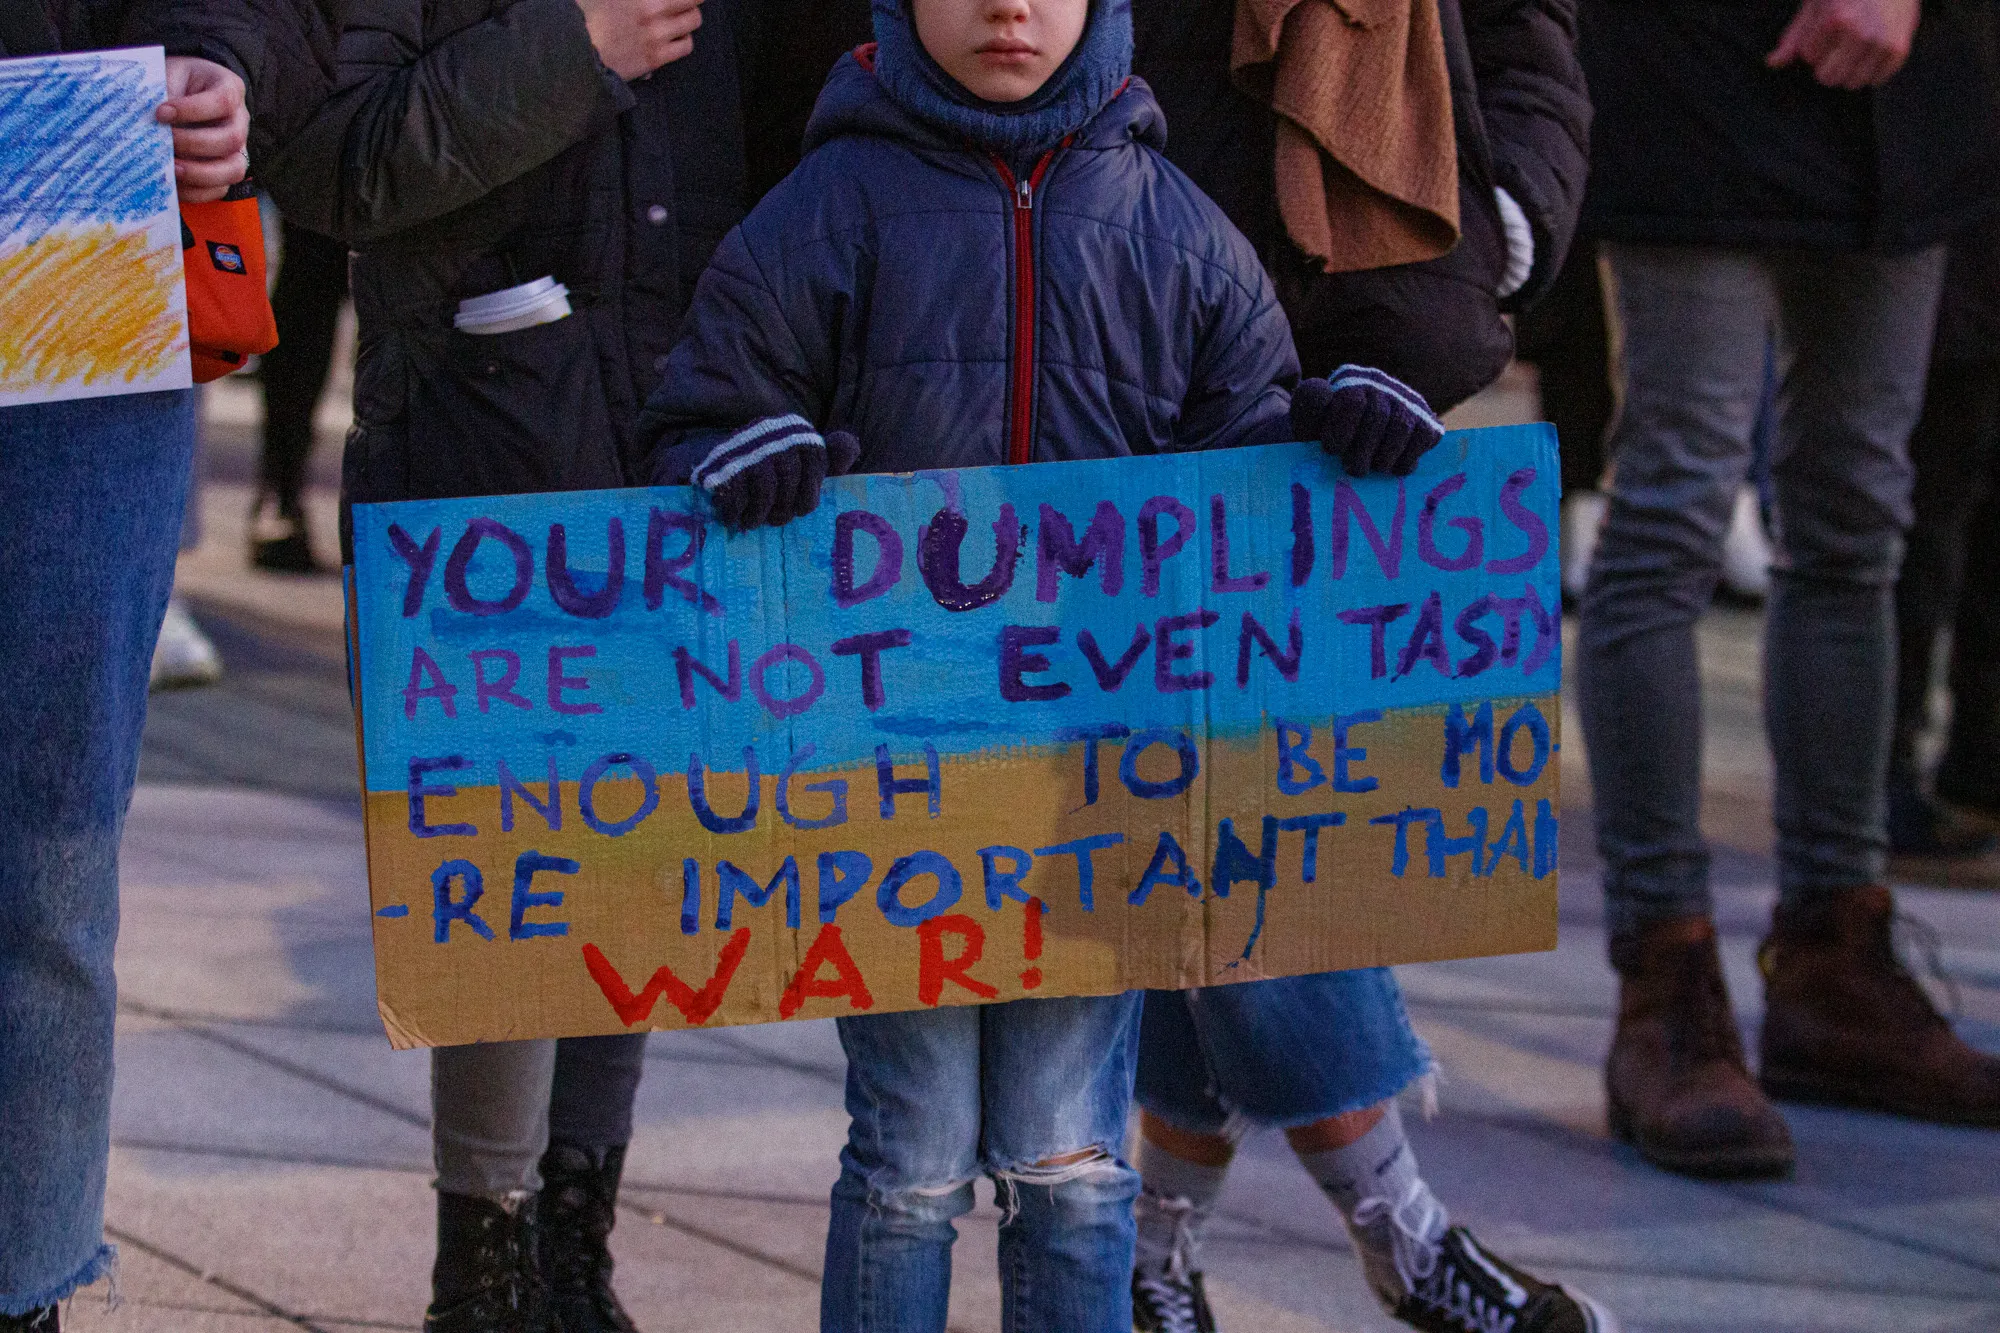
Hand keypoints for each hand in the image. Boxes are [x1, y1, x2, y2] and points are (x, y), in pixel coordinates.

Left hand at [158, 57, 248, 202]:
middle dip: (194, 144)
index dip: (193, 109)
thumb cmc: (177, 81)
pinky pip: (220, 189)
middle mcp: (239, 121)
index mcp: (229, 89)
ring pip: (233, 169)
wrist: (184, 92)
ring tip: (170, 169)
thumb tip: (143, 120)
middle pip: (231, 139)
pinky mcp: (224, 170)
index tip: (160, 112)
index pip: (223, 101)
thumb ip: (162, 91)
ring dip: (199, 173)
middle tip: (165, 142)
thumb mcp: (170, 73)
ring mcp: (236, 148)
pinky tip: (172, 183)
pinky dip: (196, 191)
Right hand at [577, 0, 703, 80]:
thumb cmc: (589, 17)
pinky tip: (673, 37)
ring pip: (694, 19)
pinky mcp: (657, 56)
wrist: (577, 52)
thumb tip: (646, 1)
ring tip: (679, 17)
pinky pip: (686, 45)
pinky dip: (683, 40)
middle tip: (685, 1)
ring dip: (688, 16)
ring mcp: (656, 33)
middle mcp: (652, 7)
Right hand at [683, 416, 861, 531]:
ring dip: (759, 513)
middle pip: (790, 478)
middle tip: (775, 521)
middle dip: (784, 508)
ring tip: (753, 523)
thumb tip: (850, 446)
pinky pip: (736, 493)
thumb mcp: (805, 458)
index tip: (798, 509)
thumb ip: (832, 456)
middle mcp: (776, 434)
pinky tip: (733, 519)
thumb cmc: (773, 464)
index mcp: (799, 433)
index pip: (816, 465)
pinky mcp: (723, 462)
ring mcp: (749, 447)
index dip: (807, 495)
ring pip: (766, 488)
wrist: (718, 451)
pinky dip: (735, 512)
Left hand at [1293, 366, 1443, 477]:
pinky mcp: (1426, 419)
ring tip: (1372, 469)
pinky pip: (1425, 436)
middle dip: (1363, 450)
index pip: (1352, 401)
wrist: (1345, 446)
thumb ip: (1309, 405)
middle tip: (1353, 469)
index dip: (1342, 430)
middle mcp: (1380, 382)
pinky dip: (1409, 457)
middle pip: (1379, 416)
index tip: (1331, 450)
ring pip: (1401, 426)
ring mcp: (1405, 399)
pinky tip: (1393, 468)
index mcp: (1349, 379)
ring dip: (1385, 456)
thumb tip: (1327, 394)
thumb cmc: (1323, 435)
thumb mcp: (1307, 420)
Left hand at [1768, 0, 1918, 89]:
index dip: (1815, 44)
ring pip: (1851, 83)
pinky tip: (1872, 51)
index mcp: (1836, 20)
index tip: (1826, 28)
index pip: (1809, 57)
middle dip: (1828, 64)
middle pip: (1828, 77)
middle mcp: (1861, 34)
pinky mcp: (1899, 49)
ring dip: (1850, 70)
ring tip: (1856, 47)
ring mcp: (1882, 43)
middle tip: (1840, 43)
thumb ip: (1795, 35)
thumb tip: (1772, 63)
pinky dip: (1871, 71)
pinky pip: (1876, 80)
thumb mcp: (1817, 3)